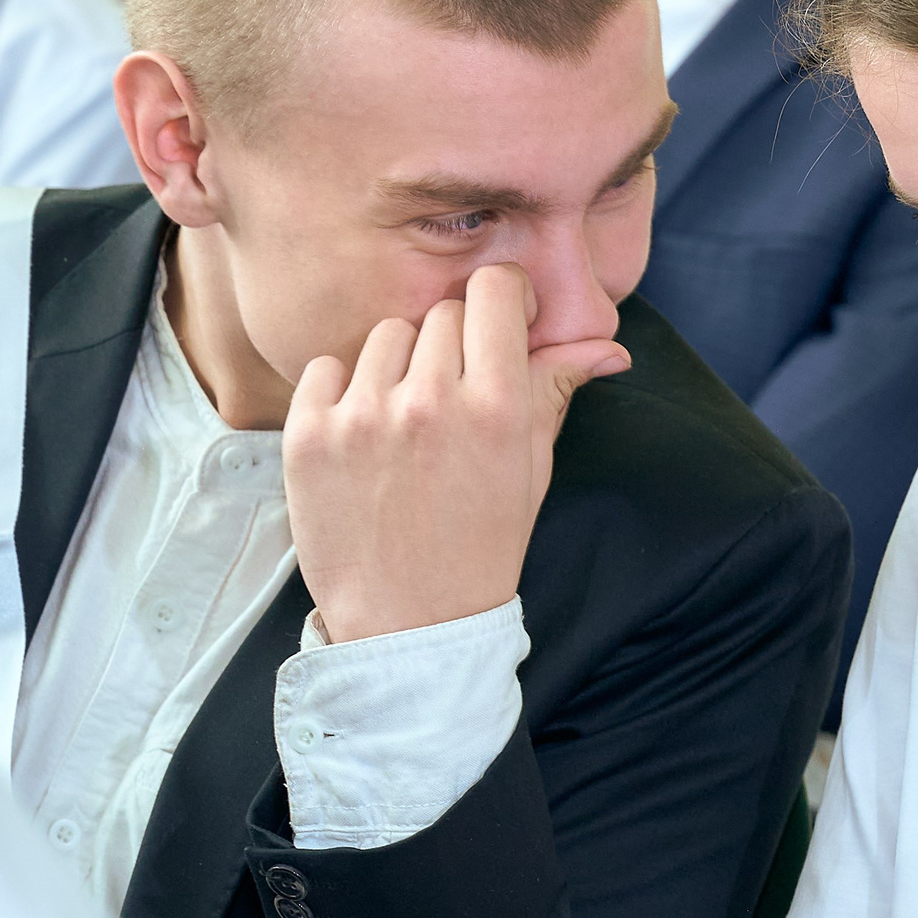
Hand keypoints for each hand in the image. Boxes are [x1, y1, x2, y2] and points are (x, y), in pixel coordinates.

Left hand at [285, 263, 628, 642]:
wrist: (408, 625)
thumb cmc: (479, 546)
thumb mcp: (530, 470)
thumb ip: (556, 392)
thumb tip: (608, 346)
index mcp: (496, 408)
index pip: (495, 291)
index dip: (503, 299)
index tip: (501, 322)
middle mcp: (430, 402)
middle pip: (444, 313)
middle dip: (456, 343)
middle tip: (455, 396)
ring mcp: (363, 417)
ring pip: (387, 336)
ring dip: (400, 366)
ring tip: (406, 422)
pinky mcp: (309, 434)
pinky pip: (327, 367)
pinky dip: (344, 390)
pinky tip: (363, 437)